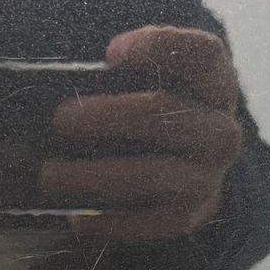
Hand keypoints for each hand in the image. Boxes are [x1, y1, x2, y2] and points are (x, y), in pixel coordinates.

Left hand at [42, 26, 242, 238]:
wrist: (186, 176)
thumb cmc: (152, 119)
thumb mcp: (149, 87)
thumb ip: (120, 79)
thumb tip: (60, 87)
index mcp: (215, 86)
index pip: (202, 55)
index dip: (160, 46)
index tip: (110, 52)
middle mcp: (220, 132)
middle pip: (165, 112)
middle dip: (108, 115)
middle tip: (60, 120)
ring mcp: (207, 177)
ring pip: (150, 173)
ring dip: (94, 175)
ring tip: (49, 175)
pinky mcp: (188, 216)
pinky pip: (148, 222)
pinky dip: (109, 222)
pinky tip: (76, 220)